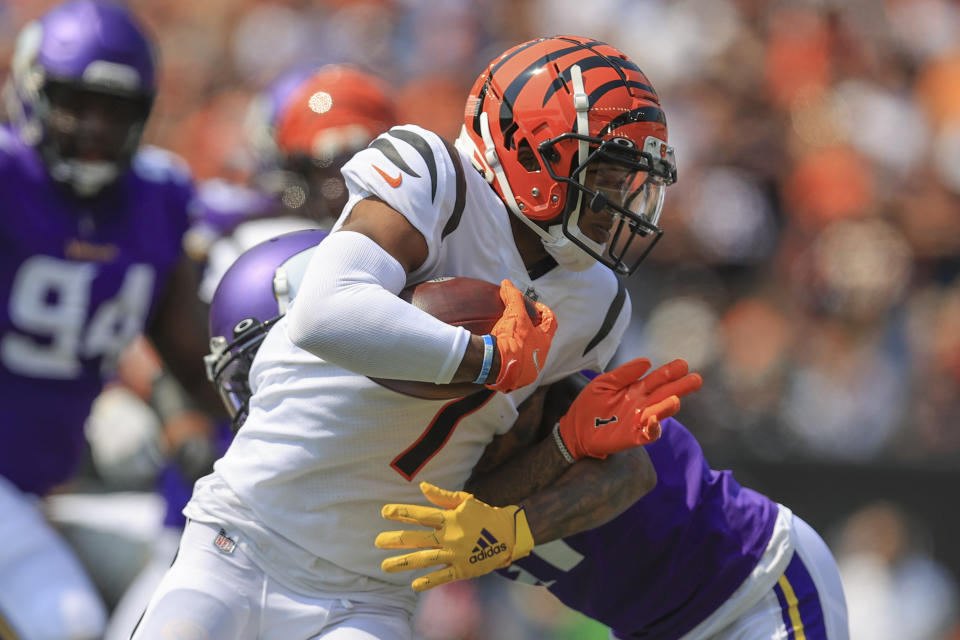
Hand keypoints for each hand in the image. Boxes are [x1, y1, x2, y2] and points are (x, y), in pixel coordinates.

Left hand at [375, 481, 533, 591]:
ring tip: (385, 566)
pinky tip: (414, 585)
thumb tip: (423, 486)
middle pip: (417, 538)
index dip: (402, 512)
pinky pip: (444, 576)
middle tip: (377, 541)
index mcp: (449, 518)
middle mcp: (449, 536)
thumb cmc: (485, 515)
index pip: (421, 514)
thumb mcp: (466, 501)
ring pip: (425, 558)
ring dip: (404, 562)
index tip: (384, 512)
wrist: (509, 534)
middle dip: (396, 539)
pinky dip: (430, 581)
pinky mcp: (463, 568)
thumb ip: (443, 496)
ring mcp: (456, 553)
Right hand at [486, 280, 556, 392]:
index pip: (552, 323)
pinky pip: (517, 370)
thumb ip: (512, 297)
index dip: (545, 312)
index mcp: (544, 342)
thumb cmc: (510, 339)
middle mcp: (541, 358)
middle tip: (519, 324)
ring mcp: (530, 371)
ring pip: (529, 357)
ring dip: (522, 349)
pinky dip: (512, 363)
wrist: (495, 364)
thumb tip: (507, 283)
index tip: (534, 308)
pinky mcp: (517, 380)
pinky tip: (502, 358)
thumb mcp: (513, 314)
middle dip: (532, 332)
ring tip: (509, 342)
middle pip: (540, 341)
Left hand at [556, 358, 701, 459]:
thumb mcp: (604, 383)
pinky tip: (653, 421)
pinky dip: (653, 429)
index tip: (683, 364)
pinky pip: (647, 435)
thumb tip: (647, 361)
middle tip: (696, 379)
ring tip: (676, 399)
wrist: (574, 429)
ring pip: (659, 413)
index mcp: (636, 389)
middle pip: (665, 394)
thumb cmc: (589, 405)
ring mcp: (638, 421)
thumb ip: (624, 373)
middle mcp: (642, 404)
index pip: (657, 379)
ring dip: (668, 408)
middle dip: (680, 387)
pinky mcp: (632, 437)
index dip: (670, 372)